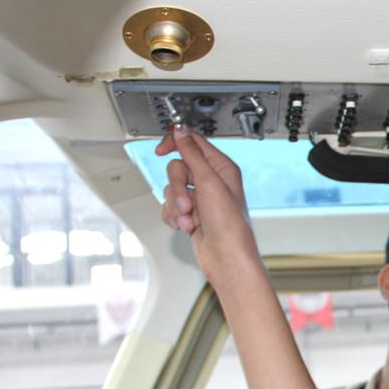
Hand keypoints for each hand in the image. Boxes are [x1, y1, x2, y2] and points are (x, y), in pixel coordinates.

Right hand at [156, 127, 257, 282]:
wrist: (225, 257)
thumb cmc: (228, 224)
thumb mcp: (209, 182)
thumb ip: (192, 153)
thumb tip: (181, 131)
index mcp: (221, 168)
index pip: (193, 143)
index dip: (176, 143)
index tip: (161, 149)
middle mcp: (211, 181)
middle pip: (177, 168)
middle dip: (177, 187)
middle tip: (187, 203)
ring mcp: (199, 198)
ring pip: (171, 189)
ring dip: (176, 206)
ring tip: (190, 219)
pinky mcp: (189, 214)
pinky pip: (169, 207)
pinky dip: (173, 217)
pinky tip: (186, 226)